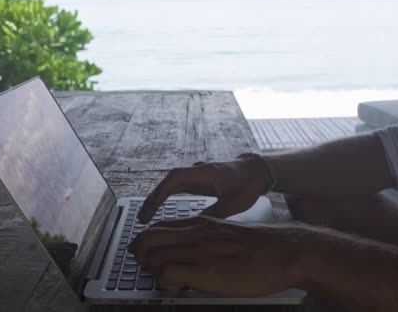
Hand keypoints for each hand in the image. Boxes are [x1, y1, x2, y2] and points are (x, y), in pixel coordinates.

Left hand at [129, 216, 303, 295]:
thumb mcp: (225, 233)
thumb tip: (189, 253)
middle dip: (140, 256)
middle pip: (147, 239)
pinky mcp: (205, 270)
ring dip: (152, 271)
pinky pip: (168, 273)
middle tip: (149, 269)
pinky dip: (165, 283)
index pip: (156, 228)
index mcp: (199, 224)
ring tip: (167, 281)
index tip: (148, 256)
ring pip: (153, 256)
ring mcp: (198, 251)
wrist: (284, 251)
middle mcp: (194, 233)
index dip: (145, 243)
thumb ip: (205, 239)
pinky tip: (178, 287)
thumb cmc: (260, 247)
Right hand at [137, 159, 271, 222]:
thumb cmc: (247, 185)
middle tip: (141, 218)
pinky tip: (158, 209)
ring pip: (170, 184)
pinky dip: (165, 196)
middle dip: (153, 198)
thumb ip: (215, 213)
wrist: (256, 171)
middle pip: (168, 181)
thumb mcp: (234, 203)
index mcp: (204, 173)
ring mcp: (195, 174)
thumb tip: (195, 227)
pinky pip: (176, 187)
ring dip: (157, 197)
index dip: (160, 193)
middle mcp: (196, 171)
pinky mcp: (196, 180)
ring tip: (145, 216)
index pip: (175, 179)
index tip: (151, 209)